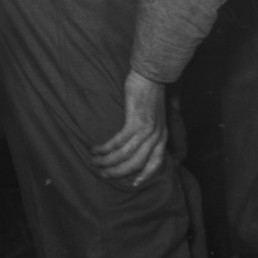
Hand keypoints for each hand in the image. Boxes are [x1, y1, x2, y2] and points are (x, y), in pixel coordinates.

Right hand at [92, 69, 167, 185]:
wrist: (152, 73)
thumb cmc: (149, 94)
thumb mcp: (154, 116)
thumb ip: (149, 132)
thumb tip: (136, 146)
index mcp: (162, 135)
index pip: (157, 162)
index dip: (145, 175)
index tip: (132, 184)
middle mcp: (157, 135)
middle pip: (136, 164)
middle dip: (118, 172)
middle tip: (103, 173)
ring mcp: (147, 129)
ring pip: (125, 156)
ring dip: (107, 162)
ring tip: (94, 161)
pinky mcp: (136, 122)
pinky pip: (117, 142)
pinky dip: (105, 149)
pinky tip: (95, 149)